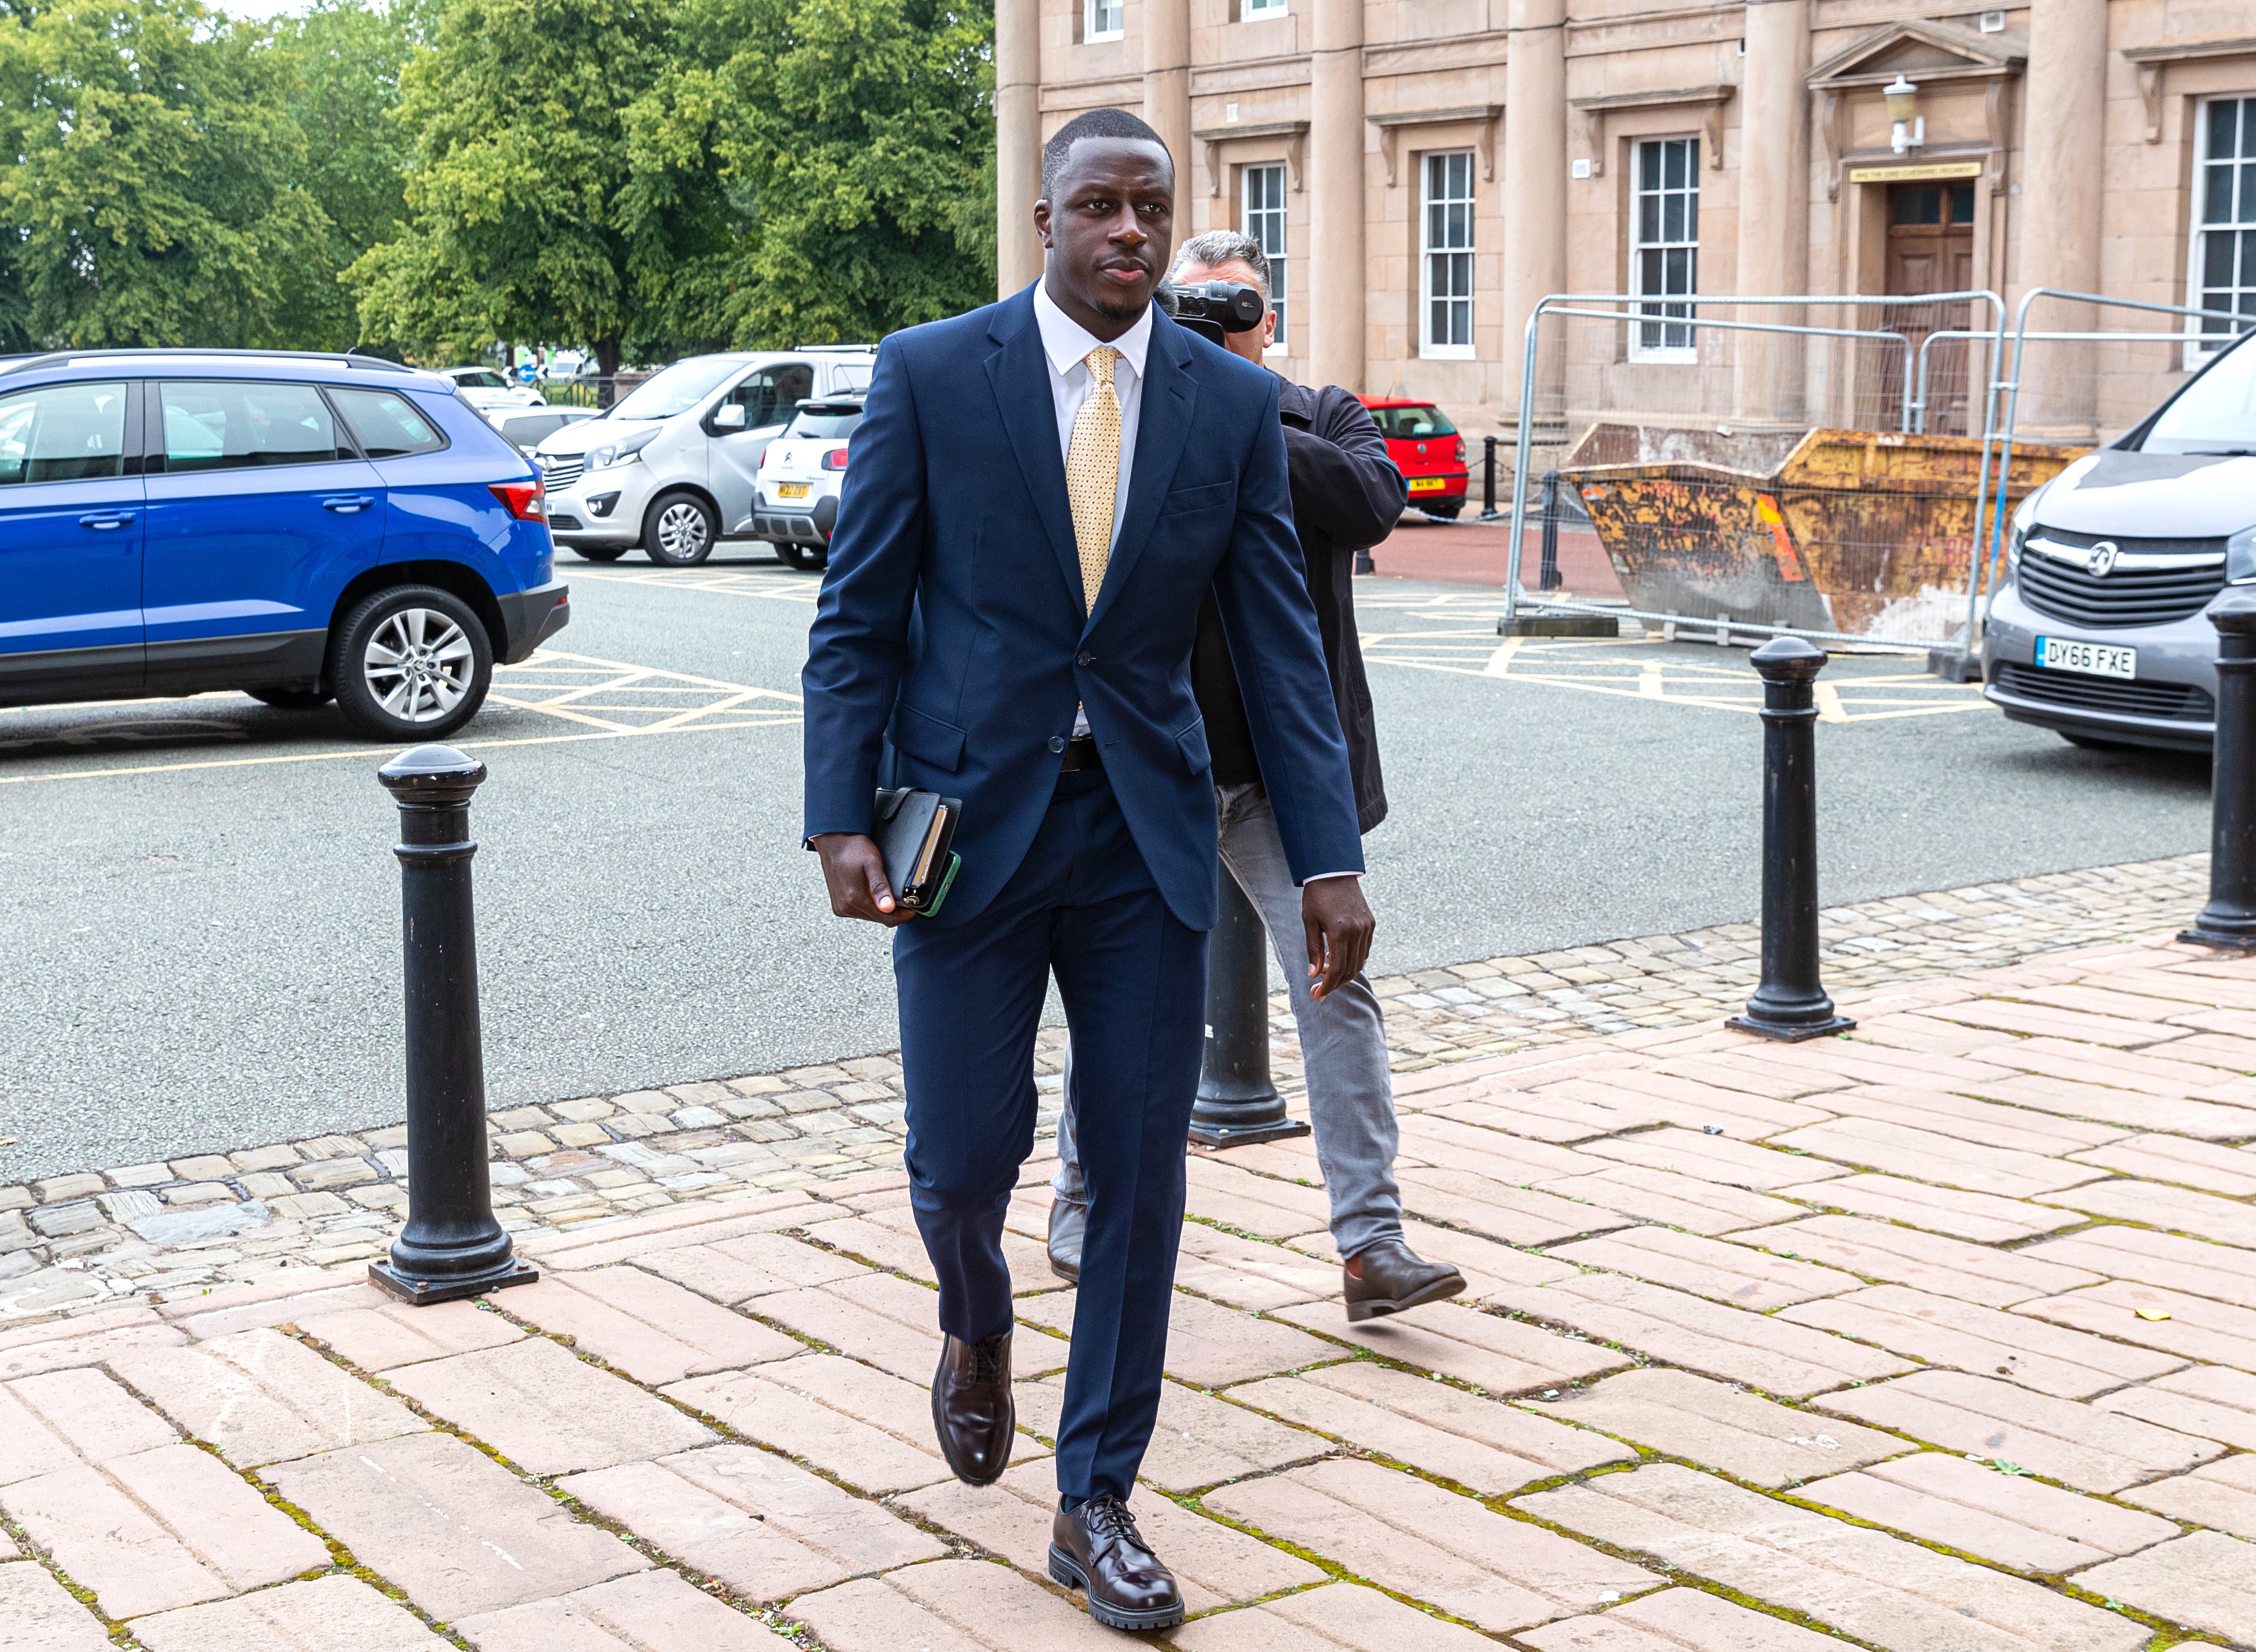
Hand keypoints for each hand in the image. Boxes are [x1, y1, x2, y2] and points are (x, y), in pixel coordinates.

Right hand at [811, 832, 914, 926]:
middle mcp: (846, 907)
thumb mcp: (872, 862)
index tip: (912, 909)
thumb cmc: (853, 848)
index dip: (903, 916)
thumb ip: (880, 886)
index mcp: (855, 898)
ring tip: (884, 891)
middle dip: (892, 911)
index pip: (887, 920)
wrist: (834, 841)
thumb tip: (888, 908)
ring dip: (880, 908)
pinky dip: (869, 906)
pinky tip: (871, 892)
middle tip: (900, 897)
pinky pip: (860, 912)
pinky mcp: (838, 906)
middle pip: (879, 919)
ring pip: (870, 916)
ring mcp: (841, 908)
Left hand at [1301, 877, 1373, 1000]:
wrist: (1334, 871)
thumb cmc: (1317, 895)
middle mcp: (1357, 931)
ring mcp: (1366, 927)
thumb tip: (1314, 974)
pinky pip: (1364, 950)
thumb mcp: (1309, 921)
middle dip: (1335, 984)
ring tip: (1327, 974)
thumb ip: (1313, 949)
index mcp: (1340, 931)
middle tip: (1319, 990)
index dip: (1327, 986)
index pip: (1337, 969)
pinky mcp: (1370, 923)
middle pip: (1350, 969)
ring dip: (1344, 973)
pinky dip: (1353, 960)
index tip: (1317, 995)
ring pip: (1359, 962)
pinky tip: (1338, 960)